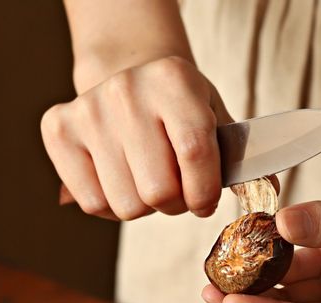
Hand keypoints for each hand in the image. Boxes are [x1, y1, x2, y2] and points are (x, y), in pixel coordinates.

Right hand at [41, 56, 231, 220]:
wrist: (126, 78)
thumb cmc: (176, 109)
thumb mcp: (213, 118)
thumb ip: (237, 156)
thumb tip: (263, 189)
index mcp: (173, 80)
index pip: (195, 154)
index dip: (204, 194)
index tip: (204, 202)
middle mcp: (125, 90)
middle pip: (158, 191)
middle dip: (173, 204)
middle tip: (173, 190)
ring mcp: (87, 110)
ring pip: (126, 206)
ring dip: (142, 207)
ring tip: (144, 180)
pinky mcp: (58, 130)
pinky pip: (93, 203)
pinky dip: (111, 206)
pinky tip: (118, 181)